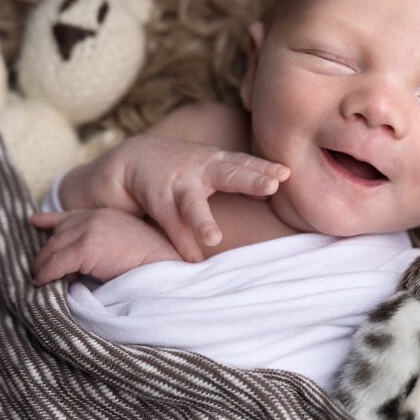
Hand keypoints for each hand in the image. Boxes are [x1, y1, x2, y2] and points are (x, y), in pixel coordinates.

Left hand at [29, 208, 183, 286]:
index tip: (36, 221)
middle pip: (57, 234)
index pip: (71, 215)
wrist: (167, 266)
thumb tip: (76, 267)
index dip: (51, 219)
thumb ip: (103, 246)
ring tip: (40, 279)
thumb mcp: (125, 246)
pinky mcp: (86, 246)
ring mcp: (90, 229)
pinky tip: (43, 283)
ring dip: (44, 265)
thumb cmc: (153, 264)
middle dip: (46, 252)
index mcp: (107, 215)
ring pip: (52, 249)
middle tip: (39, 269)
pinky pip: (55, 263)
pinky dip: (46, 274)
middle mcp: (95, 217)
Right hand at [114, 135, 290, 262]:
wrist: (133, 159)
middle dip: (251, 179)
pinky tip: (193, 260)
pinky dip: (182, 243)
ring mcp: (177, 183)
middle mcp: (201, 168)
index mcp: (219, 161)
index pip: (246, 163)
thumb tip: (278, 189)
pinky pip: (171, 224)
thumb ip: (243, 176)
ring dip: (202, 221)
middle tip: (271, 187)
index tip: (286, 175)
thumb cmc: (185, 168)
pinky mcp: (157, 199)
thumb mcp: (214, 166)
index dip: (265, 169)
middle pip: (229, 173)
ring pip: (192, 203)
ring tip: (214, 239)